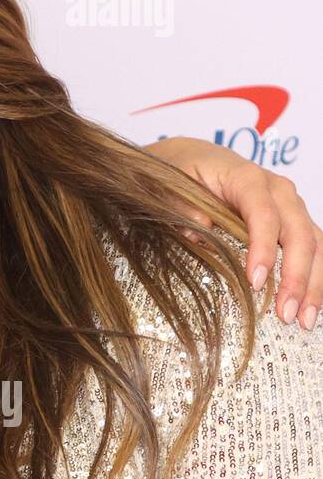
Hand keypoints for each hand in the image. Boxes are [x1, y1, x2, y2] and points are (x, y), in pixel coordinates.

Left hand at [145, 136, 320, 329]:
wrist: (195, 158)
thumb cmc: (182, 169)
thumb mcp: (170, 182)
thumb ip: (181, 206)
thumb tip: (198, 230)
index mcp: (246, 178)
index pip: (263, 214)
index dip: (262, 248)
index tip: (255, 282)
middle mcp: (277, 190)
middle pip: (298, 233)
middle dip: (295, 276)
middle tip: (285, 313)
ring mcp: (289, 205)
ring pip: (314, 244)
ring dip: (313, 283)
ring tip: (304, 320)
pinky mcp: (292, 221)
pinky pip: (312, 248)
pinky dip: (314, 277)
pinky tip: (309, 305)